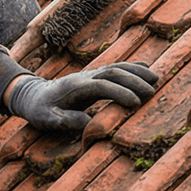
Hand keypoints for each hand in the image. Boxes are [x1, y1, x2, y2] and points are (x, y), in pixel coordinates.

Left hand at [7, 62, 158, 131]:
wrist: (32, 95)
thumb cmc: (40, 110)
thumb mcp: (46, 119)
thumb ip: (65, 121)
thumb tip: (87, 123)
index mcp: (74, 88)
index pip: (101, 86)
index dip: (119, 93)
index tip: (136, 104)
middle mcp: (84, 77)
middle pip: (112, 73)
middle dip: (133, 81)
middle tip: (152, 93)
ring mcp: (90, 74)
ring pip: (116, 67)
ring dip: (137, 72)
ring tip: (157, 79)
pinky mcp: (94, 75)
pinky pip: (115, 68)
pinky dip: (132, 67)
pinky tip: (147, 70)